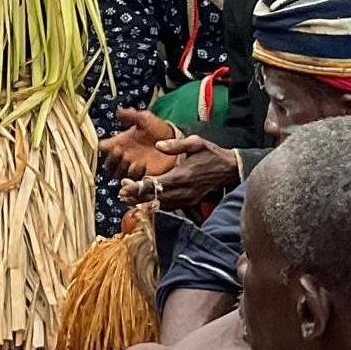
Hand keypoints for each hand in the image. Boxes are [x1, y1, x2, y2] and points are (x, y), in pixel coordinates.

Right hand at [97, 107, 178, 180]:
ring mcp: (132, 167)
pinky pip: (132, 180)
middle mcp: (123, 156)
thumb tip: (117, 111)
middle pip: (108, 164)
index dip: (101, 147)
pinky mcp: (142, 176)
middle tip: (120, 151)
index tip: (108, 143)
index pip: (101, 148)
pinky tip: (143, 165)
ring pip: (117, 174)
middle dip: (112, 159)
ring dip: (122, 167)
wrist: (176, 141)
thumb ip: (131, 116)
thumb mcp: (145, 119)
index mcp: (120, 142)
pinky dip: (135, 174)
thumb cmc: (158, 129)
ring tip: (131, 159)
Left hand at [124, 134, 238, 211]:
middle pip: (154, 197)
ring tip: (128, 197)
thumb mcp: (196, 142)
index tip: (124, 185)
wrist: (229, 169)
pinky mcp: (189, 202)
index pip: (155, 184)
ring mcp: (187, 198)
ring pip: (160, 205)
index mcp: (182, 175)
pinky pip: (169, 207)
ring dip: (143, 201)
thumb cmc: (211, 153)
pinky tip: (145, 201)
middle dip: (136, 195)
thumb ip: (176, 144)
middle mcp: (184, 190)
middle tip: (121, 191)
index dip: (138, 186)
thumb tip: (158, 145)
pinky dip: (155, 205)